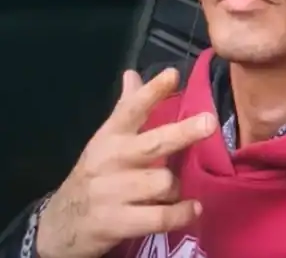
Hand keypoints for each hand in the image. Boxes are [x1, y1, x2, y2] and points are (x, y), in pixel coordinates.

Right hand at [36, 68, 215, 257]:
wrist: (62, 224)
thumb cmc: (96, 173)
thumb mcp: (106, 139)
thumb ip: (125, 107)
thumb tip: (132, 73)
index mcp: (111, 135)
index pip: (132, 108)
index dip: (152, 91)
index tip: (173, 74)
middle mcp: (112, 160)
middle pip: (153, 143)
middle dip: (182, 133)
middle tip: (210, 123)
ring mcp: (113, 192)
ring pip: (162, 182)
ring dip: (177, 186)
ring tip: (180, 189)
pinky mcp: (117, 222)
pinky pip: (158, 217)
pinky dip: (181, 214)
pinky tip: (194, 208)